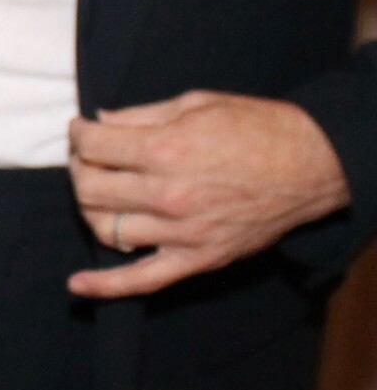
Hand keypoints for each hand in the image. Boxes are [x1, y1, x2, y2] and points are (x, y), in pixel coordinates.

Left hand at [67, 91, 350, 299]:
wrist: (311, 165)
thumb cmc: (257, 127)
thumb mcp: (197, 104)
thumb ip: (142, 115)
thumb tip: (100, 121)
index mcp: (166, 149)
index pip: (94, 147)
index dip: (80, 135)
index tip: (82, 131)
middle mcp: (168, 194)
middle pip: (91, 189)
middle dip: (80, 168)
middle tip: (87, 158)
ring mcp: (181, 232)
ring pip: (106, 230)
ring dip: (90, 210)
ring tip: (97, 194)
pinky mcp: (197, 259)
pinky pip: (142, 280)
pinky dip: (106, 286)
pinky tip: (77, 284)